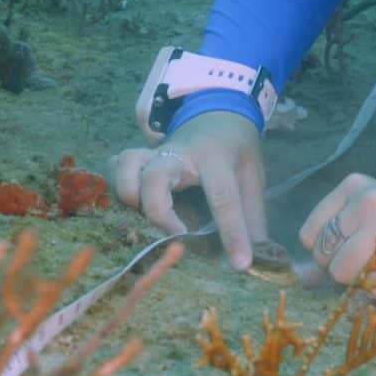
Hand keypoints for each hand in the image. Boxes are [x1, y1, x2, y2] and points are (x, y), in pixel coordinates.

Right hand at [109, 111, 265, 269]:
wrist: (217, 112)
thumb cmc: (236, 148)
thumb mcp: (253, 174)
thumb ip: (254, 214)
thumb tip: (259, 255)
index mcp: (215, 156)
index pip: (224, 197)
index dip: (232, 233)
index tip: (239, 264)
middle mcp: (179, 153)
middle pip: (154, 177)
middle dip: (158, 211)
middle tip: (178, 235)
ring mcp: (154, 153)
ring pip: (127, 166)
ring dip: (130, 195)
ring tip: (147, 221)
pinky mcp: (140, 157)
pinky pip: (116, 166)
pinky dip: (116, 185)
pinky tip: (132, 205)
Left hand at [298, 173, 375, 298]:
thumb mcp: (365, 225)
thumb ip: (332, 248)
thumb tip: (300, 278)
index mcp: (351, 187)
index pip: (310, 235)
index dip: (326, 253)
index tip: (351, 250)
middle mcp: (364, 199)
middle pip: (324, 256)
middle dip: (343, 268)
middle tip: (375, 258)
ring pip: (342, 273)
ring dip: (362, 280)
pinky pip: (372, 287)